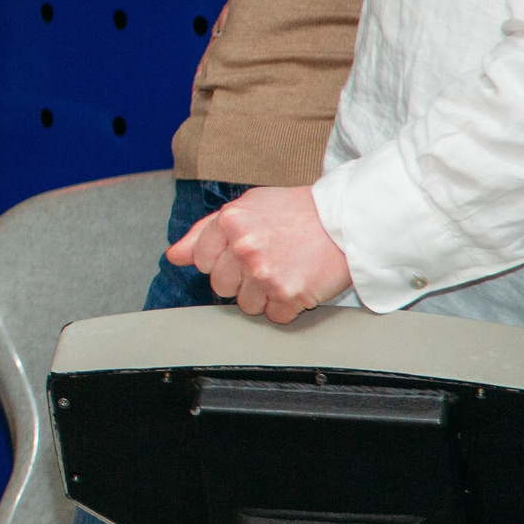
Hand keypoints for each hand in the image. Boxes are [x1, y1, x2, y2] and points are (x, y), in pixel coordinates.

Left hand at [171, 187, 353, 323]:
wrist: (349, 220)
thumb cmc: (297, 212)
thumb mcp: (247, 207)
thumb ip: (204, 232)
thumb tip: (174, 256)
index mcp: (230, 222)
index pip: (202, 261)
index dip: (222, 260)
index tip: (244, 252)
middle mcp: (245, 248)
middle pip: (220, 287)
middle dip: (241, 279)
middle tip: (268, 261)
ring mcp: (266, 274)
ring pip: (246, 305)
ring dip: (264, 295)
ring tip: (286, 270)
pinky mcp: (289, 295)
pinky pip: (274, 316)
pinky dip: (287, 306)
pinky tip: (298, 283)